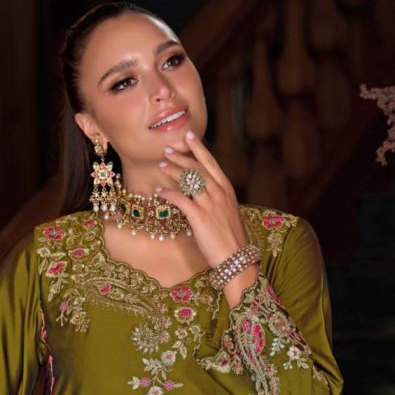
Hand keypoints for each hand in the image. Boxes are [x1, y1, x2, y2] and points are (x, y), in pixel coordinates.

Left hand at [156, 131, 249, 267]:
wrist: (236, 257)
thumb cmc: (231, 237)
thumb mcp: (228, 212)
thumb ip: (217, 199)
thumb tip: (203, 191)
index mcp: (227, 189)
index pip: (211, 163)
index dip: (199, 148)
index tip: (189, 136)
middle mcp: (219, 193)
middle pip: (198, 167)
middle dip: (182, 156)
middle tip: (168, 149)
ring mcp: (210, 204)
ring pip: (189, 180)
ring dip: (173, 170)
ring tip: (161, 164)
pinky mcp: (199, 217)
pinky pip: (180, 200)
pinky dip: (168, 194)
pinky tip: (158, 192)